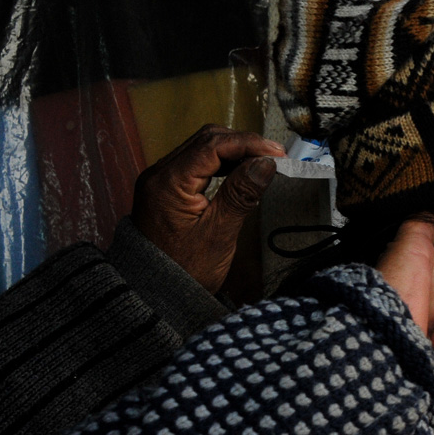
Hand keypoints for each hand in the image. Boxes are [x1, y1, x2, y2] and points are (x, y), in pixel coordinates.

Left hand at [130, 125, 285, 292]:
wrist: (157, 294)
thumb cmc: (185, 270)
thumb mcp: (218, 234)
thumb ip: (241, 194)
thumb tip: (265, 164)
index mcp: (168, 183)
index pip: (212, 146)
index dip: (248, 144)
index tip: (277, 153)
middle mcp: (159, 174)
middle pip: (206, 140)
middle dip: (242, 143)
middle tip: (274, 157)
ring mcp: (161, 180)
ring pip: (202, 148)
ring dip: (233, 151)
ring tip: (262, 163)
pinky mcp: (167, 187)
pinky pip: (196, 162)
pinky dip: (222, 162)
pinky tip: (241, 171)